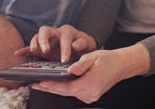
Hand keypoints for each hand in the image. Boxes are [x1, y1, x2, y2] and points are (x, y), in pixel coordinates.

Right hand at [15, 25, 96, 63]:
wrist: (81, 47)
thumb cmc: (85, 45)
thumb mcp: (88, 44)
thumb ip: (83, 43)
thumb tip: (75, 45)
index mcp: (67, 32)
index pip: (64, 38)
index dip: (65, 49)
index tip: (65, 60)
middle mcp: (55, 33)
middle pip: (45, 31)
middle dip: (43, 40)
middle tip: (45, 51)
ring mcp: (47, 40)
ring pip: (37, 37)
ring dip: (34, 43)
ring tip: (33, 51)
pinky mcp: (41, 47)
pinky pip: (31, 46)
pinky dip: (24, 49)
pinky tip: (18, 54)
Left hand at [31, 45, 148, 103]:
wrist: (121, 66)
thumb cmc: (107, 60)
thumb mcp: (93, 57)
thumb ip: (80, 64)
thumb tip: (69, 70)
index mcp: (90, 85)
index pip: (65, 87)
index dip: (51, 85)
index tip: (38, 82)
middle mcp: (89, 94)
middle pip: (64, 92)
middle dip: (48, 87)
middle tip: (33, 83)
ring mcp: (90, 96)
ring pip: (67, 93)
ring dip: (54, 88)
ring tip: (40, 83)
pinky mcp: (89, 95)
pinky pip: (72, 92)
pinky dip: (63, 88)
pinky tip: (54, 83)